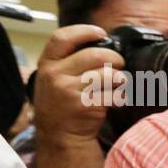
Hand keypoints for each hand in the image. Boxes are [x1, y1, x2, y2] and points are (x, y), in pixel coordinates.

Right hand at [33, 25, 126, 144]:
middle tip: (119, 64)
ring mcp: (70, 90)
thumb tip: (99, 43)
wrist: (58, 135)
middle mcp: (55, 75)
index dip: (84, 31)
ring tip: (117, 85)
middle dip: (115, 58)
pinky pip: (113, 94)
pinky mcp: (85, 106)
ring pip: (108, 74)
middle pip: (95, 55)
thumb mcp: (52, 78)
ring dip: (120, 79)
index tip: (100, 33)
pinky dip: (120, 97)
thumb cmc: (60, 103)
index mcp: (47, 64)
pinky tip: (116, 101)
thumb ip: (68, 61)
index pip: (62, 38)